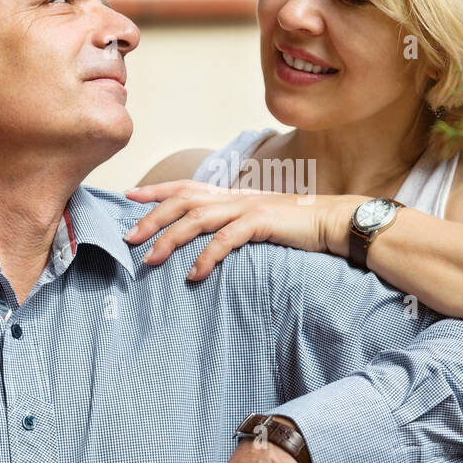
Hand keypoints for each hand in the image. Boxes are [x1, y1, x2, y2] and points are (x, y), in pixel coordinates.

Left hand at [124, 180, 363, 279]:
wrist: (334, 220)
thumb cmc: (297, 226)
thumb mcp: (258, 221)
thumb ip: (233, 225)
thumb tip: (208, 241)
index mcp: (232, 195)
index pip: (186, 186)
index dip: (156, 190)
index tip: (129, 195)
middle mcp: (234, 197)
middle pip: (182, 201)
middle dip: (151, 218)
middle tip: (128, 238)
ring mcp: (247, 207)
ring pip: (197, 219)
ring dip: (170, 239)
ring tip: (150, 260)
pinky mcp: (261, 222)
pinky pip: (226, 240)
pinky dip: (207, 257)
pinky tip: (194, 275)